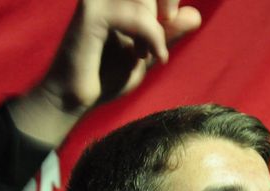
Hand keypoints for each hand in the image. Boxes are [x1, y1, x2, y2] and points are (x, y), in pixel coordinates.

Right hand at [10, 0, 201, 144]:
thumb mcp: (145, 54)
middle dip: (167, 2)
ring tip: (144, 53)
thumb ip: (167, 34)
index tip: (170, 20)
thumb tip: (195, 14)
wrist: (73, 101)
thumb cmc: (104, 78)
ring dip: (155, 28)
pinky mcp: (91, 14)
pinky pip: (135, 15)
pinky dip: (150, 37)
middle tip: (164, 30)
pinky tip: (144, 56)